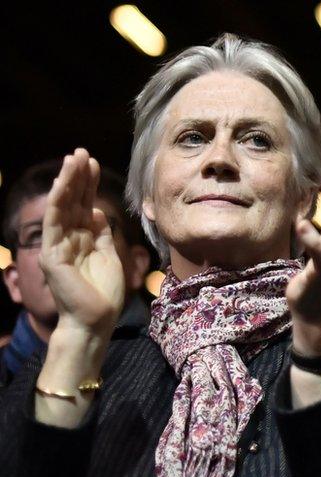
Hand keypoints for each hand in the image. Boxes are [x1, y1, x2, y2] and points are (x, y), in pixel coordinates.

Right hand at [40, 149, 124, 336]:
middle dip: (77, 177)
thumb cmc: (104, 293)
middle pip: (72, 201)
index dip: (88, 185)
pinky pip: (55, 223)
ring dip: (67, 182)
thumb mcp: (109, 255)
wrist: (96, 321)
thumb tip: (96, 212)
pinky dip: (59, 202)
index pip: (83, 205)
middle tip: (82, 152)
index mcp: (82, 239)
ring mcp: (58, 245)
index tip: (93, 163)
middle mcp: (67, 239)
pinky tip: (63, 184)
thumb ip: (101, 234)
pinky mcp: (53, 254)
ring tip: (73, 159)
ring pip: (62, 207)